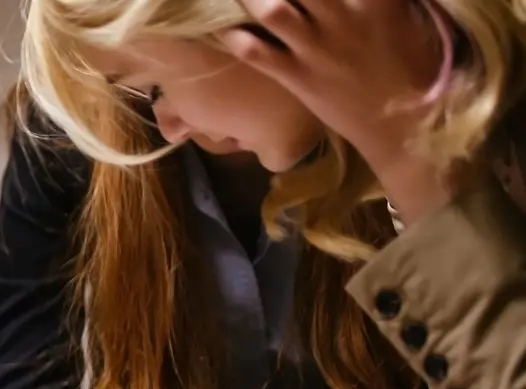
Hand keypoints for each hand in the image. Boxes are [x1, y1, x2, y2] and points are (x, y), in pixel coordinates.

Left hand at [217, 0, 454, 219]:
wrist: (410, 126)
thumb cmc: (420, 64)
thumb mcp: (413, 15)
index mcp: (378, 0)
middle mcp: (344, 16)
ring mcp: (317, 47)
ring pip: (272, 9)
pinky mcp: (297, 76)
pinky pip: (256, 52)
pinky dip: (233, 35)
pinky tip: (219, 23)